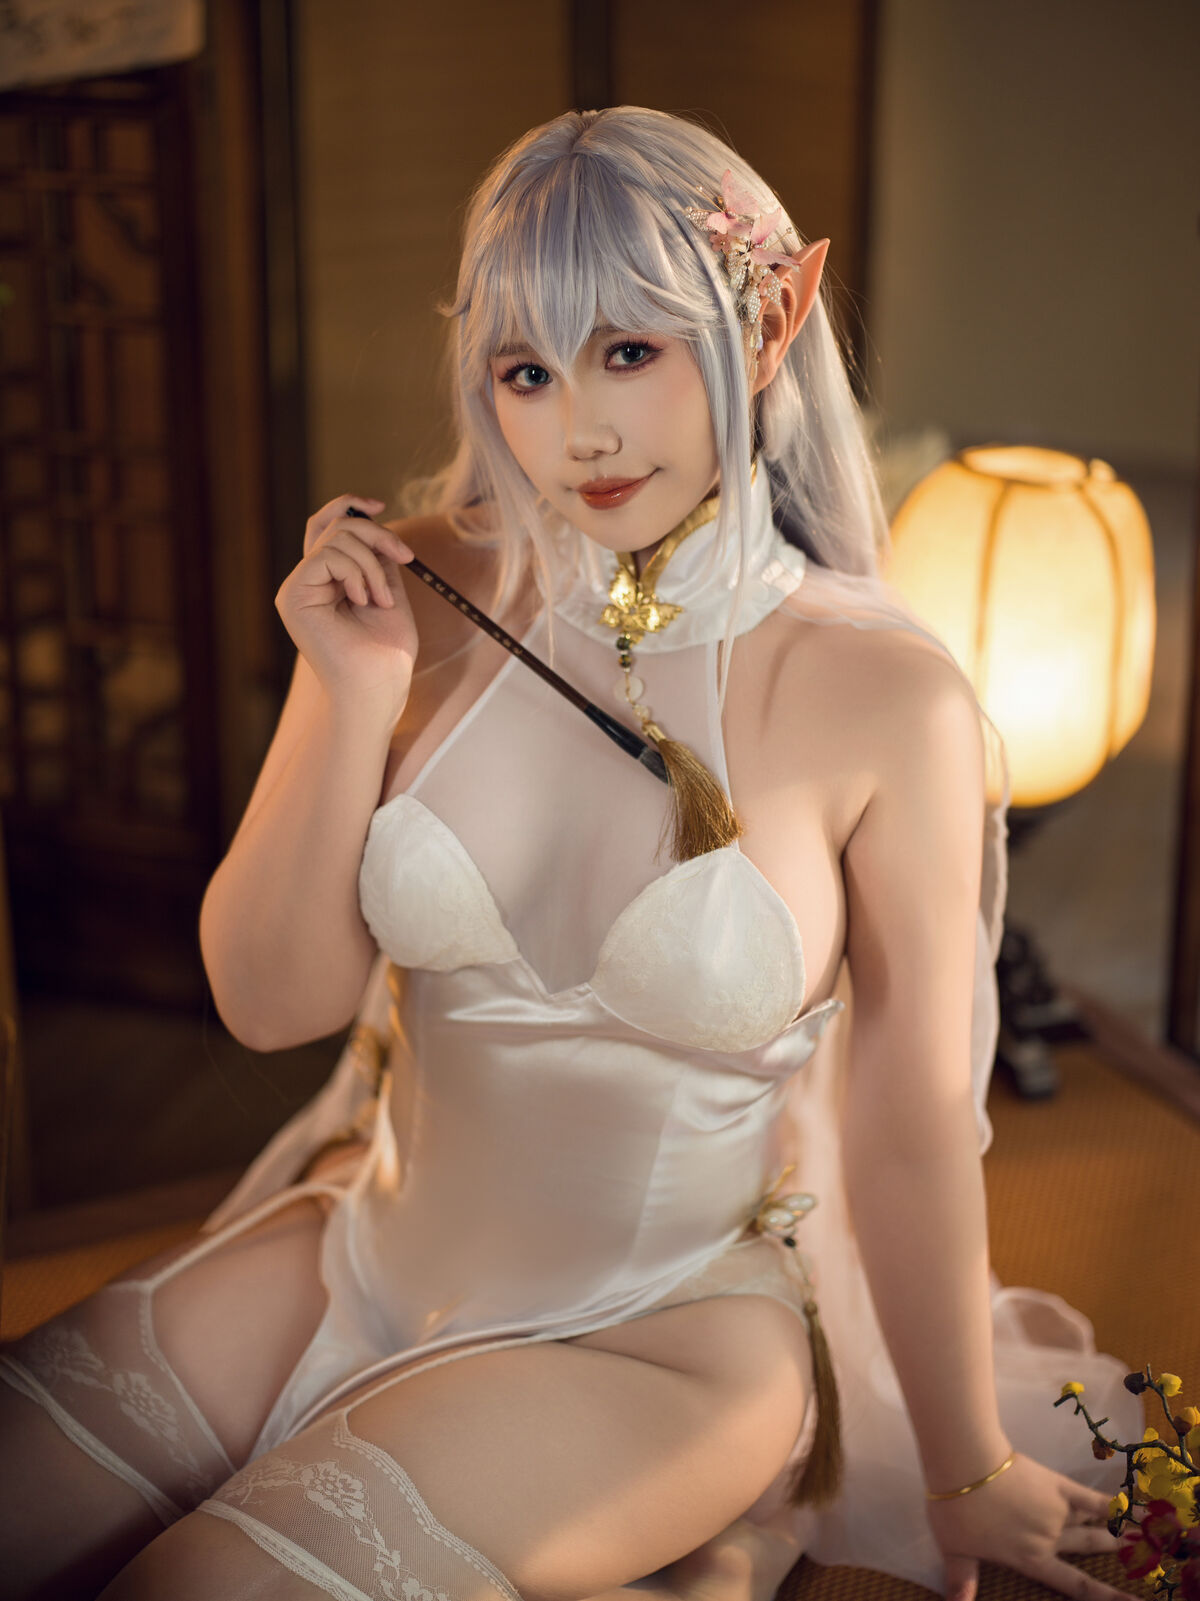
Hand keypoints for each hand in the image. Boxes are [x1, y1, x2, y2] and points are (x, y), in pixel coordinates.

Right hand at [277, 493, 416, 714]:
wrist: (379, 685)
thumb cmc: (386, 651)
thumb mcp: (387, 590)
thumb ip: (376, 557)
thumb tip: (371, 519)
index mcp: (327, 581)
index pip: (326, 526)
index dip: (349, 507)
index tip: (381, 505)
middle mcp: (308, 582)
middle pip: (334, 526)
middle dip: (377, 535)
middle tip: (404, 559)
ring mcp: (297, 588)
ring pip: (334, 538)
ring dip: (371, 564)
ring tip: (380, 599)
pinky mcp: (293, 596)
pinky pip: (325, 556)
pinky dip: (355, 572)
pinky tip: (363, 600)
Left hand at [926, 1450, 1130, 1600]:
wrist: (967, 1463)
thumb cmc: (957, 1508)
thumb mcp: (955, 1550)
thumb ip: (962, 1580)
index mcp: (1031, 1558)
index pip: (1074, 1585)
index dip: (1105, 1597)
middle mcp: (1051, 1539)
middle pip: (1089, 1548)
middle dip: (1118, 1554)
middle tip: (1147, 1561)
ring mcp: (1057, 1510)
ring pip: (1094, 1524)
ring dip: (1120, 1531)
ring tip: (1147, 1536)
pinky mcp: (1057, 1484)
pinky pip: (1092, 1498)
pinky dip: (1114, 1504)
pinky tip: (1133, 1507)